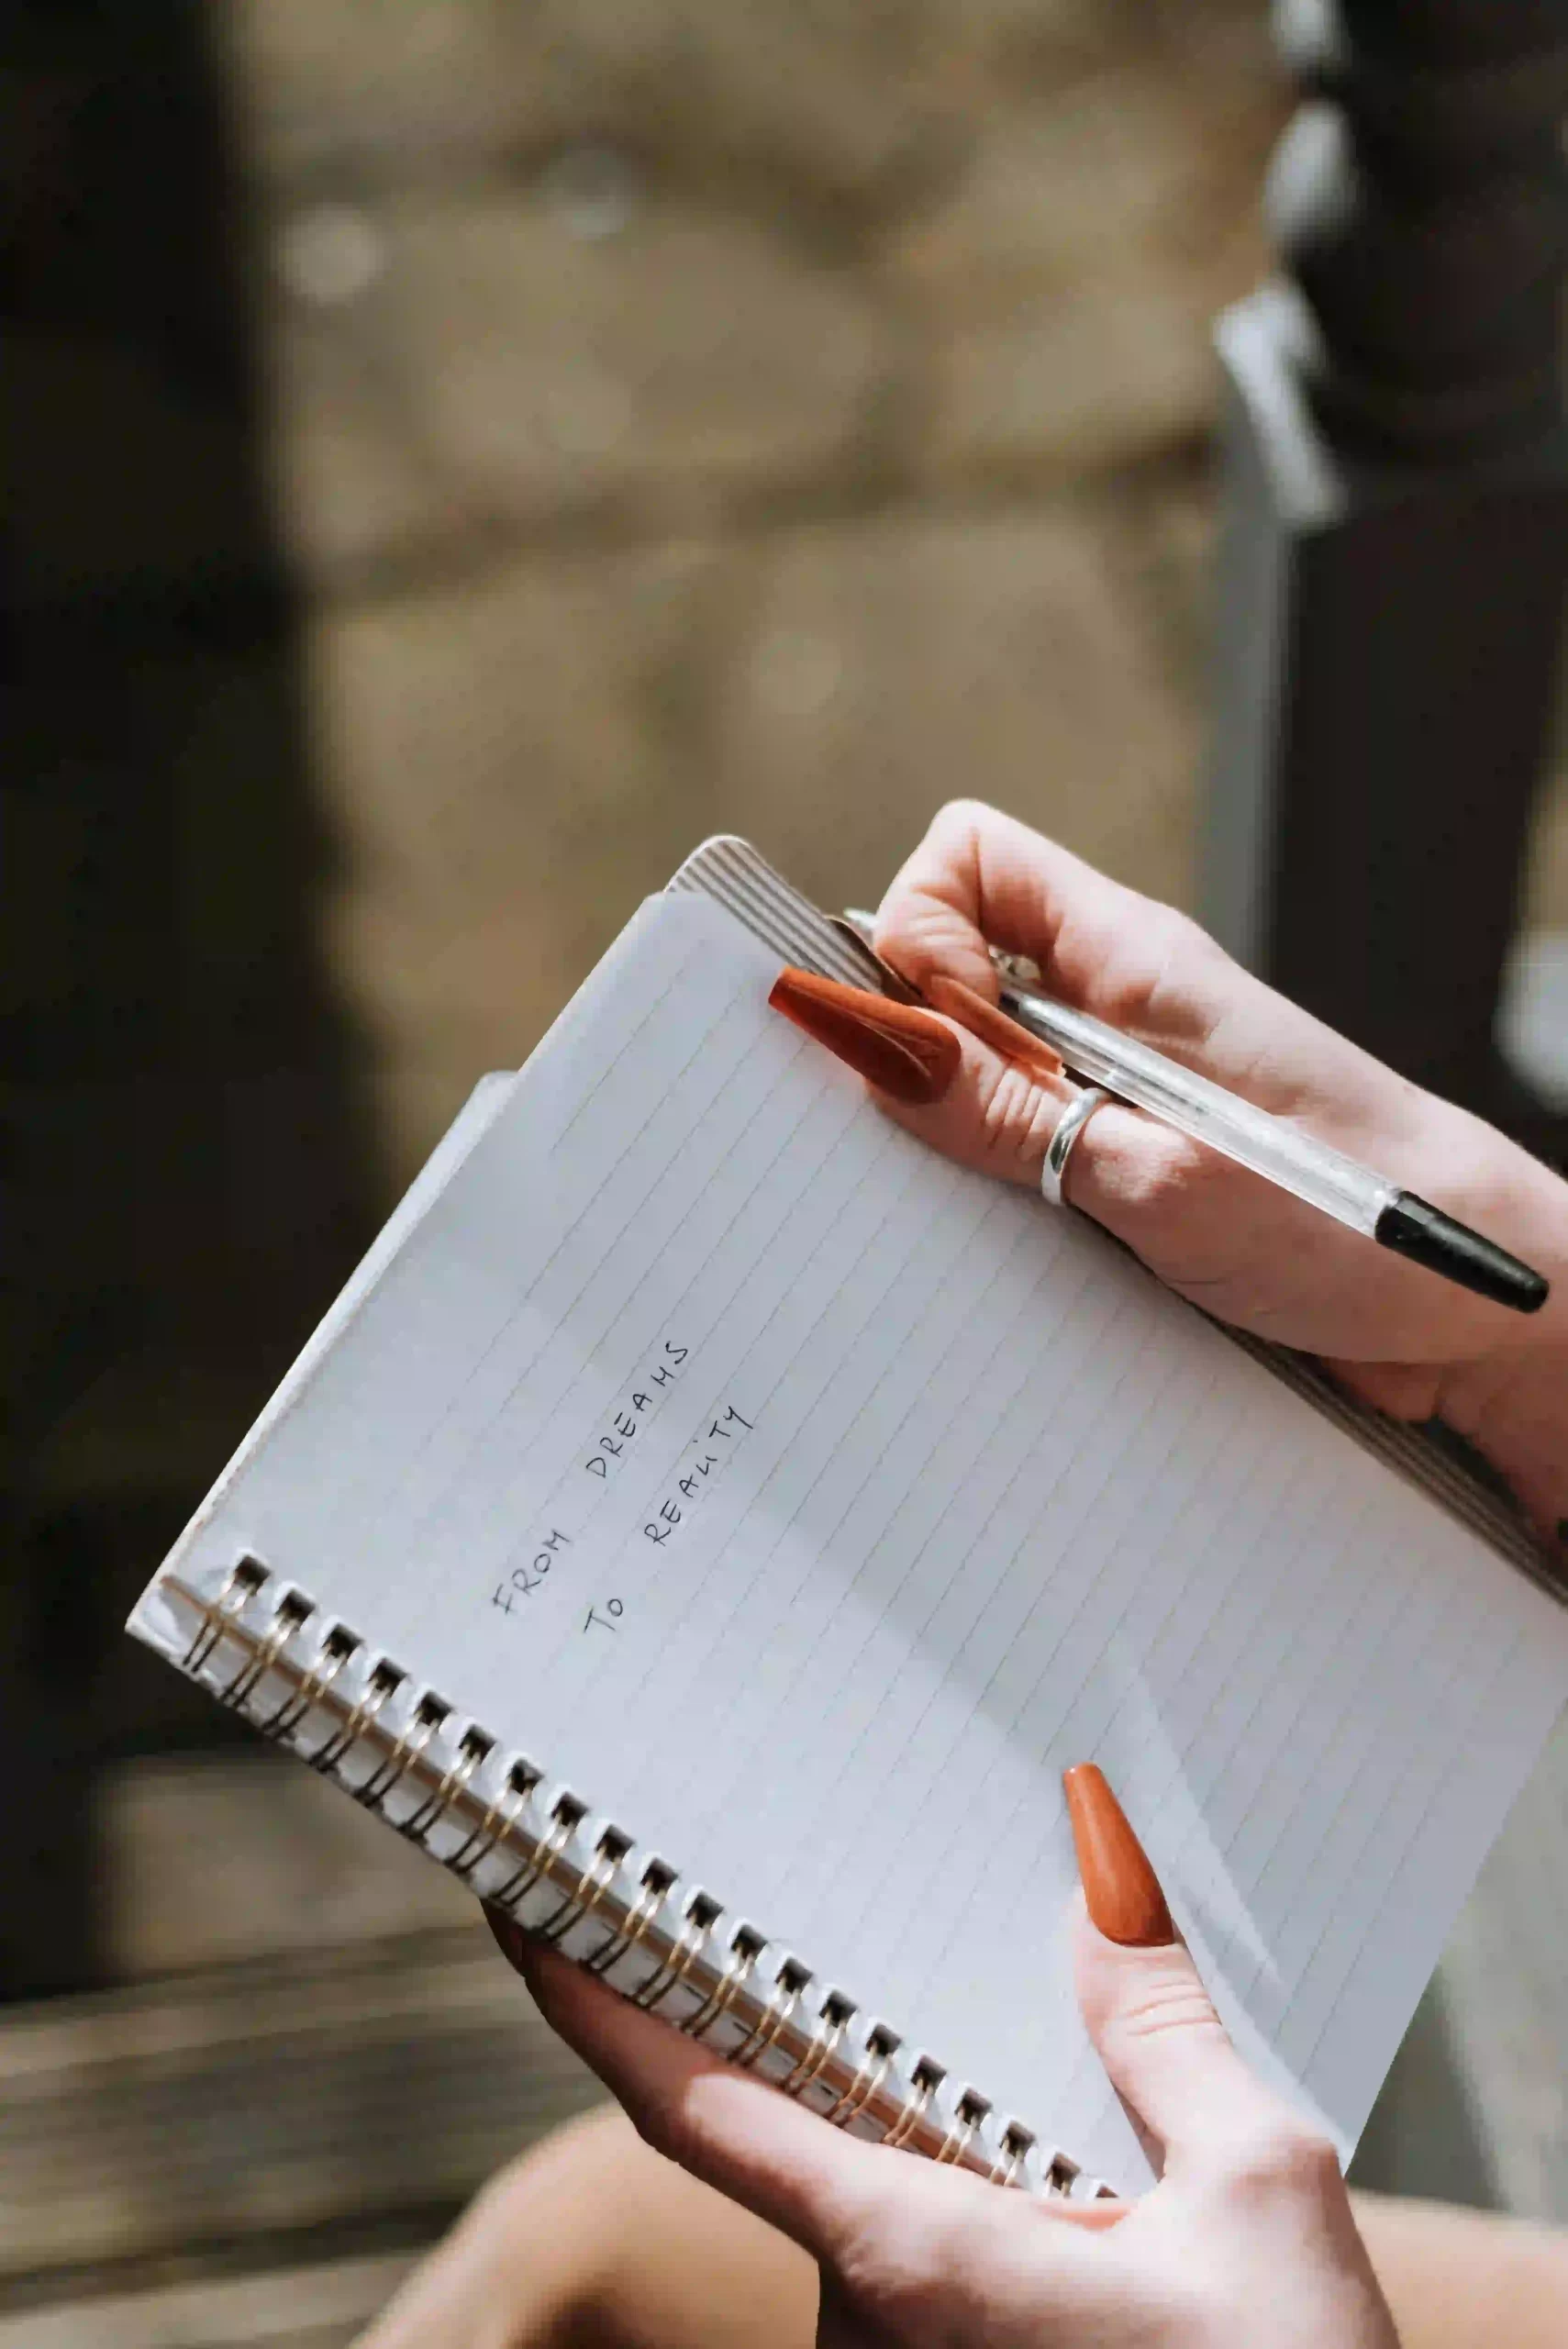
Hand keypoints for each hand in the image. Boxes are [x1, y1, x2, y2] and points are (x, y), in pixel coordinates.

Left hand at [493, 1767, 1399, 2348]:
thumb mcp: (1261, 2203)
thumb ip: (1165, 2039)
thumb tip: (1097, 1889)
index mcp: (906, 2258)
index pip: (687, 2105)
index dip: (585, 1997)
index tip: (517, 1901)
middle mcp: (868, 2323)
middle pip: (798, 2125)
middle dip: (826, 2017)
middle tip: (849, 1888)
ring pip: (873, 2193)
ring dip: (925, 2111)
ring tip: (1028, 2017)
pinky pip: (920, 2250)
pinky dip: (963, 2178)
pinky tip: (1064, 2149)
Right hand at [865, 801, 1567, 1535]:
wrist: (1486, 1317)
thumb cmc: (1364, 1228)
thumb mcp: (1166, 1180)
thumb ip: (1011, 1114)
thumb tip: (872, 1048)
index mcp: (1137, 961)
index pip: (966, 861)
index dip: (918, 942)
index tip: (946, 1052)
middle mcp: (1125, 1006)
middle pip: (952, 968)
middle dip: (920, 1054)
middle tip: (967, 1153)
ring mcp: (1128, 1084)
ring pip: (981, 1069)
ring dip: (965, 1143)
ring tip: (1025, 1221)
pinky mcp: (1137, 1162)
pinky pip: (1025, 1149)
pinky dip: (1006, 1197)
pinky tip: (1050, 1259)